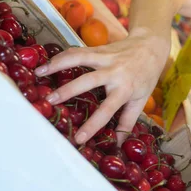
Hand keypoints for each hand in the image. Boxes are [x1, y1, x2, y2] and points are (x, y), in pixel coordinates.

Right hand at [35, 29, 170, 144]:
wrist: (151, 46)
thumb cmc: (146, 76)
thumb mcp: (141, 99)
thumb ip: (128, 120)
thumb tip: (118, 144)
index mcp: (126, 88)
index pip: (108, 110)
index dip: (93, 125)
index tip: (78, 138)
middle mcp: (115, 72)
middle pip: (88, 81)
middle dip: (68, 91)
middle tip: (49, 101)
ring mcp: (106, 58)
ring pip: (80, 58)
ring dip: (58, 64)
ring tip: (39, 73)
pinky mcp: (99, 49)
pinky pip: (78, 51)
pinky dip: (62, 56)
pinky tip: (47, 63)